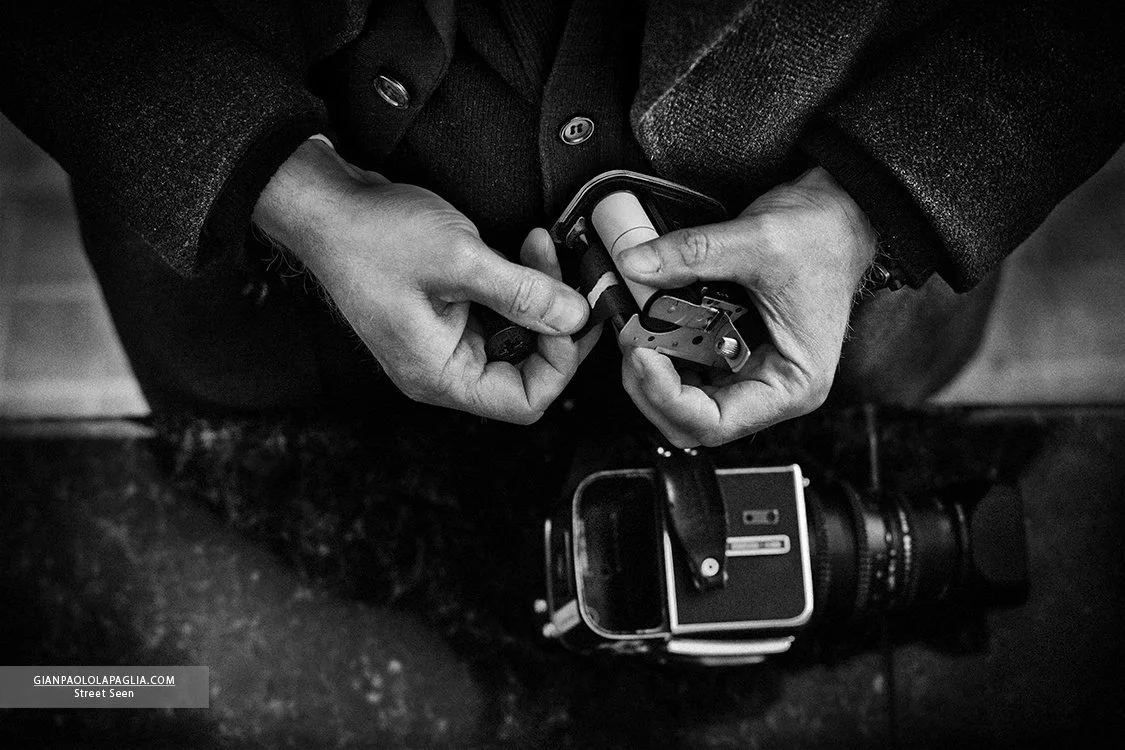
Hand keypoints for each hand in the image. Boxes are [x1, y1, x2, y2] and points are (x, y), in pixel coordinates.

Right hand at [252, 139, 596, 422]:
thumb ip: (524, 294)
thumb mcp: (460, 261)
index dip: (559, 364)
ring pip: (516, 335)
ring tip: (540, 247)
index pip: (524, 401)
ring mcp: (443, 338)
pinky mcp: (446, 310)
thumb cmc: (373, 236)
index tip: (572, 316)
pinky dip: (518, 284)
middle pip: (525, 368)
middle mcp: (442, 366)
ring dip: (539, 295)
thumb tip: (576, 317)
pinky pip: (499, 312)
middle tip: (566, 273)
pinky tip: (524, 250)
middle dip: (553, 321)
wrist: (326, 203)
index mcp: (439, 374)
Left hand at [616, 167, 876, 446]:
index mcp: (791, 384)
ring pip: (684, 400)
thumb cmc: (823, 237)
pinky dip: (662, 352)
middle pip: (692, 420)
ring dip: (651, 374)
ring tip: (637, 331)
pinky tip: (650, 325)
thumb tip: (636, 264)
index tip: (642, 355)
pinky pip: (687, 369)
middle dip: (651, 388)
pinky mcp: (732, 351)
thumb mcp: (758, 239)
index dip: (667, 397)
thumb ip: (692, 252)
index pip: (715, 423)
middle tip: (632, 341)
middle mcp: (770, 388)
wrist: (837, 214)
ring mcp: (748, 371)